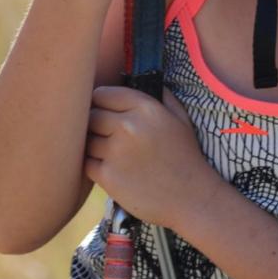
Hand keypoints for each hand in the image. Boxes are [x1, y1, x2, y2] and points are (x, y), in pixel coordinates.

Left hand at [83, 85, 219, 228]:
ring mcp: (116, 151)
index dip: (100, 102)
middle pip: (90, 116)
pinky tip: (111, 169)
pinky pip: (86, 163)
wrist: (191, 198)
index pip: (103, 94)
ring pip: (86, 140)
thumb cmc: (186, 157)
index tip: (103, 111)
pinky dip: (94, 166)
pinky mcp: (108, 176)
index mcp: (146, 108)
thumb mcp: (181, 119)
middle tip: (105, 135)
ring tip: (111, 154)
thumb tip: (139, 80)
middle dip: (94, 124)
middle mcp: (129, 126)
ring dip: (94, 146)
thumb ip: (161, 96)